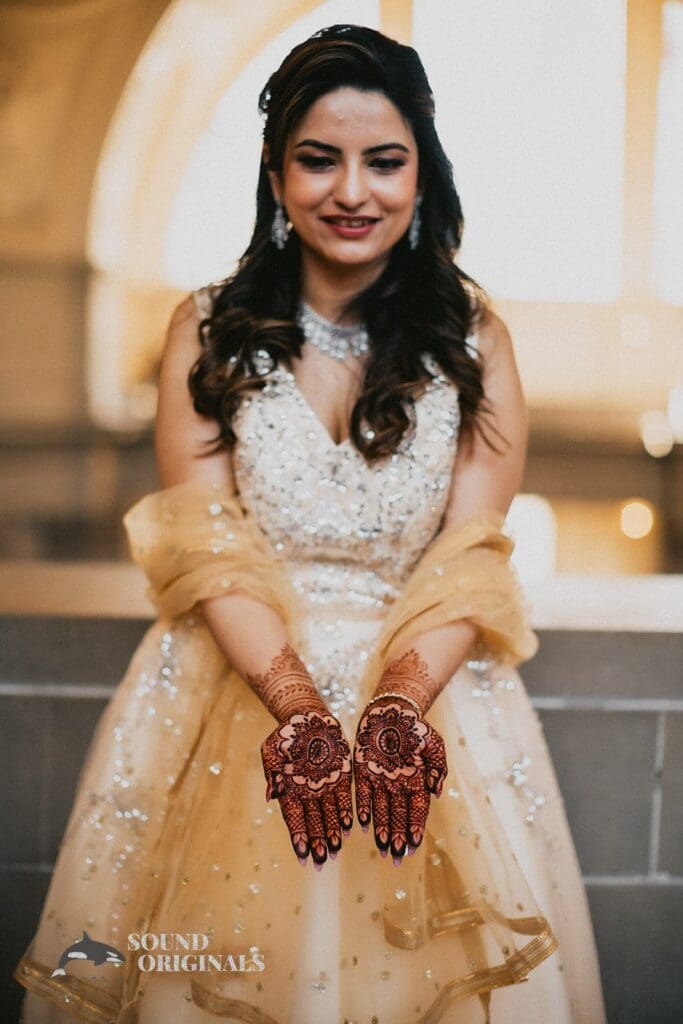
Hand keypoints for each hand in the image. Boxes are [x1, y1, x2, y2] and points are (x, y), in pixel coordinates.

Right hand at [261, 708, 352, 867]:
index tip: (301, 855)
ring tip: (334, 850)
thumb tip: (271, 795)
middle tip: (320, 861)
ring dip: (331, 833)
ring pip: (329, 815)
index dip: (298, 837)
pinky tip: (348, 828)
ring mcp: (325, 785)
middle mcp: (308, 793)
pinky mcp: (342, 776)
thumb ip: (273, 772)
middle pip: (312, 822)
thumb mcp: (273, 750)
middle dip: (316, 842)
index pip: (293, 819)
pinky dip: (345, 813)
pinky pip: (344, 798)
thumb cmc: (285, 733)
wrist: (307, 715)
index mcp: (289, 790)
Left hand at [353, 694, 446, 863]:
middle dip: (398, 836)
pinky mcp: (364, 772)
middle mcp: (399, 784)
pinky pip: (364, 795)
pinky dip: (364, 810)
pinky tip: (363, 826)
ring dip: (382, 830)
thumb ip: (438, 767)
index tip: (414, 843)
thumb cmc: (416, 726)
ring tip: (382, 849)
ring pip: (381, 810)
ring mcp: (381, 779)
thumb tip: (437, 791)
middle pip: (399, 816)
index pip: (418, 809)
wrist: (392, 708)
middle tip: (396, 857)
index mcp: (417, 780)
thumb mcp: (433, 743)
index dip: (416, 826)